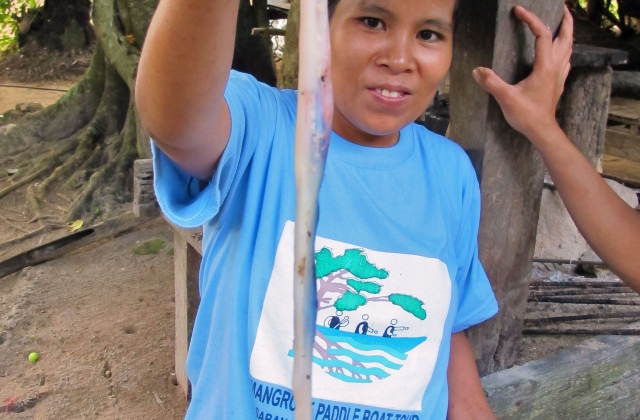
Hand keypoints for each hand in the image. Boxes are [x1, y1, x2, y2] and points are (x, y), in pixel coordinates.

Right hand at [472, 5, 572, 144]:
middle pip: (566, 36)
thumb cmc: (527, 115)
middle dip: (565, 20)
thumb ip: (492, 82)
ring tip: (562, 23)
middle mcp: (555, 67)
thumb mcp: (506, 98)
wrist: (542, 131)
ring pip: (569, 47)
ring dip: (567, 32)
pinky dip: (565, 49)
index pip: (541, 35)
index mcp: (545, 66)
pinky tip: (560, 51)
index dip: (531, 20)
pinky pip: (566, 60)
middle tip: (561, 7)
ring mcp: (559, 75)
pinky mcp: (558, 83)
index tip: (519, 10)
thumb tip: (477, 70)